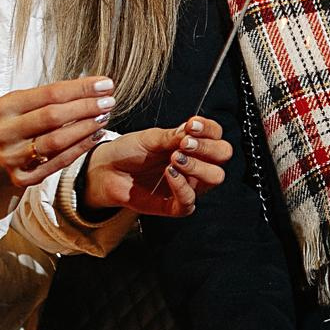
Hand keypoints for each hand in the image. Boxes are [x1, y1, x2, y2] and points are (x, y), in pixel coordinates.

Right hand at [0, 76, 115, 190]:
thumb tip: (99, 86)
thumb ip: (56, 96)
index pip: (50, 93)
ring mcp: (11, 157)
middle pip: (53, 116)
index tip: (105, 84)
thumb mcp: (27, 103)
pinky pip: (58, 162)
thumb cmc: (20, 122)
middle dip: (86, 107)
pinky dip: (80, 148)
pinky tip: (96, 136)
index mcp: (6, 107)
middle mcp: (4, 132)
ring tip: (104, 118)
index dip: (81, 88)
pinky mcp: (21, 177)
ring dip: (85, 128)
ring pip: (56, 141)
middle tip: (109, 102)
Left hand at [85, 118, 229, 216]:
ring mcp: (187, 185)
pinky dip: (182, 186)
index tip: (193, 125)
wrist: (105, 170)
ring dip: (198, 166)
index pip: (217, 136)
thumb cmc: (128, 151)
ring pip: (214, 178)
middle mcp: (195, 165)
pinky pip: (189, 201)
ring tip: (174, 158)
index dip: (210, 129)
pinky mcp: (173, 205)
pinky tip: (169, 173)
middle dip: (208, 148)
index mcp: (193, 145)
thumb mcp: (150, 137)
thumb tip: (192, 131)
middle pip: (223, 156)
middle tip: (185, 144)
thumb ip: (172, 136)